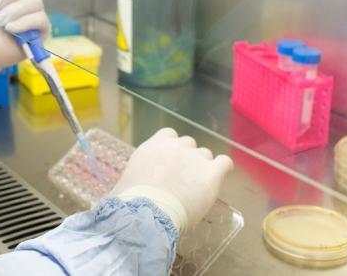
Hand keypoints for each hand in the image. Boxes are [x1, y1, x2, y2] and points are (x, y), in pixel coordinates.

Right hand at [111, 128, 233, 232]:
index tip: (169, 162)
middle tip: (182, 178)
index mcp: (153, 145)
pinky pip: (225, 163)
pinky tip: (219, 177)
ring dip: (202, 166)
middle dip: (187, 158)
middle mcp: (176, 146)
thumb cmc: (130, 199)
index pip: (169, 135)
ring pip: (205, 155)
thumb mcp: (125, 182)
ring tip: (197, 185)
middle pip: (188, 145)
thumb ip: (133, 178)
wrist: (149, 210)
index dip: (171, 148)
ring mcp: (195, 158)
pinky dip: (223, 168)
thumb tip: (121, 193)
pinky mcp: (212, 173)